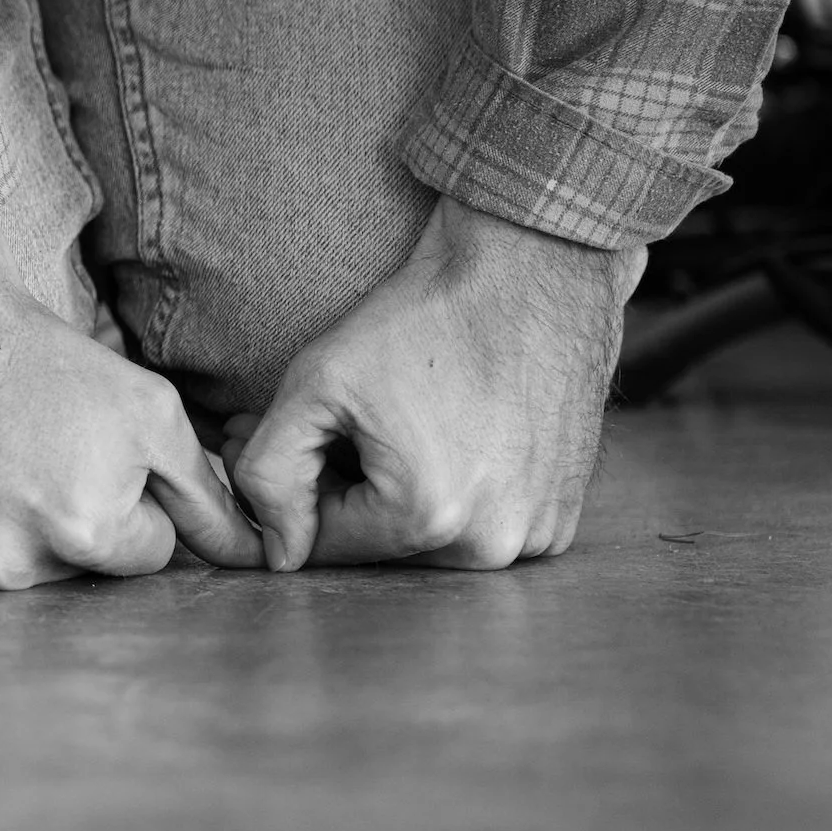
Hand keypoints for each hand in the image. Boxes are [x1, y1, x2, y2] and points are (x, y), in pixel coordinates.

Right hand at [0, 215, 263, 587]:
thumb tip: (255, 556)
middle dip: (65, 525)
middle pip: (70, 574)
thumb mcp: (149, 411)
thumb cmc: (44, 359)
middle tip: (31, 455)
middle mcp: (10, 564)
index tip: (86, 457)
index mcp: (86, 531)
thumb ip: (206, 493)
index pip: (140, 555)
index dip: (126, 503)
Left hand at [229, 194, 644, 570]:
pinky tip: (443, 434)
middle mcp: (491, 544)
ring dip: (396, 496)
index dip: (287, 492)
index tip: (271, 440)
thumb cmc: (418, 319)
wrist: (530, 273)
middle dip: (338, 491)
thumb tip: (279, 557)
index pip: (323, 542)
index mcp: (428, 518)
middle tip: (317, 427)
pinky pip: (481, 524)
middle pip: (378, 546)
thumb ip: (270, 475)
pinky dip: (454, 493)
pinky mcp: (561, 516)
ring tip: (382, 426)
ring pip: (428, 541)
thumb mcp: (315, 386)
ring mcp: (537, 533)